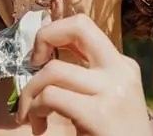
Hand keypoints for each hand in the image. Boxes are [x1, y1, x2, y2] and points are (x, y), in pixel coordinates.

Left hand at [15, 13, 152, 135]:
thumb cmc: (111, 134)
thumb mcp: (106, 97)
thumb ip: (85, 75)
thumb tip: (43, 54)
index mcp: (122, 65)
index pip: (84, 26)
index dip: (54, 32)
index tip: (40, 57)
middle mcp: (121, 71)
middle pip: (78, 27)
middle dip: (44, 37)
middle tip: (31, 64)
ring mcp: (112, 91)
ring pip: (53, 70)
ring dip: (30, 93)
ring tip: (31, 115)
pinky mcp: (99, 114)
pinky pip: (51, 97)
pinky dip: (34, 109)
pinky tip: (39, 126)